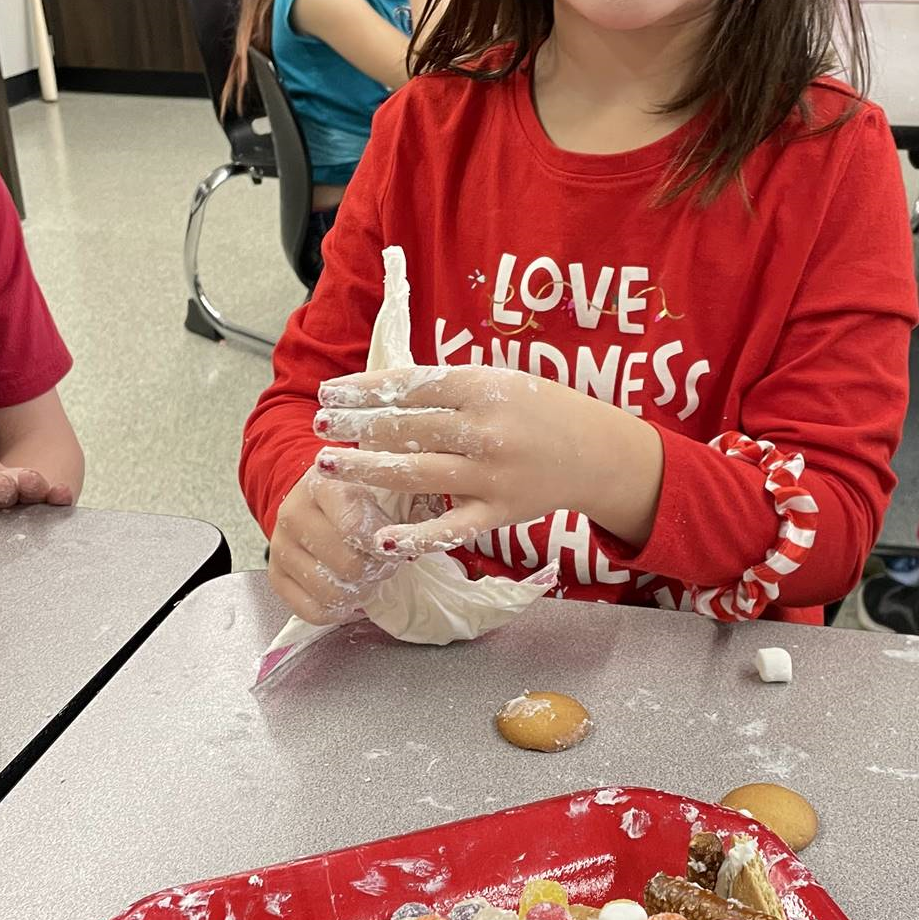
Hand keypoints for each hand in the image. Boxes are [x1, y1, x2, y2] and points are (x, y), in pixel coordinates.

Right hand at [268, 467, 401, 624]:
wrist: (316, 500)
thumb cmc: (357, 495)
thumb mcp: (380, 484)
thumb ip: (399, 503)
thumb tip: (407, 544)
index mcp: (322, 484)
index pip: (355, 527)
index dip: (383, 545)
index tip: (394, 546)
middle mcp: (293, 514)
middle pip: (348, 565)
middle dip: (375, 570)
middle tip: (382, 562)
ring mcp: (280, 547)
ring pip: (332, 593)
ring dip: (359, 591)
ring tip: (366, 576)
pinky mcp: (276, 576)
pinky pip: (312, 612)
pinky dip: (337, 611)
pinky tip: (348, 594)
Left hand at [312, 366, 663, 554]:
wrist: (599, 454)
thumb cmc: (542, 411)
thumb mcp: (499, 381)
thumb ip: (447, 388)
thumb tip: (384, 390)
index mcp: (483, 387)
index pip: (411, 386)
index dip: (364, 391)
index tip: (328, 393)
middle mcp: (485, 430)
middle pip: (407, 428)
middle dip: (356, 426)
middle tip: (318, 425)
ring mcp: (491, 475)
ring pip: (418, 473)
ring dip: (367, 469)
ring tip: (327, 464)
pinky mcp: (499, 513)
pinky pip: (451, 528)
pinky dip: (416, 536)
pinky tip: (381, 538)